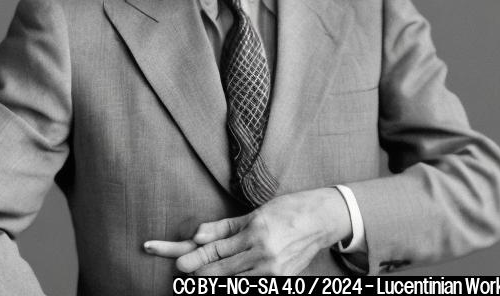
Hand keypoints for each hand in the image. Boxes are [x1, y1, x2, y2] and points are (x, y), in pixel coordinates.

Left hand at [143, 187, 350, 275]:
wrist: (321, 220)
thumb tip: (197, 235)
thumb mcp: (252, 214)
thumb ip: (223, 227)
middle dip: (201, 274)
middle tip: (182, 277)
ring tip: (199, 281)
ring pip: (237, 283)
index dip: (197, 258)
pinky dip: (238, 285)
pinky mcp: (283, 281)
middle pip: (224, 271)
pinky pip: (253, 287)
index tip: (179, 265)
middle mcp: (265, 255)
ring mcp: (275, 271)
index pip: (219, 250)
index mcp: (255, 234)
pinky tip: (227, 282)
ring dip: (217, 282)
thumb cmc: (285, 212)